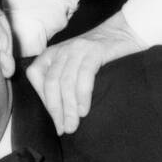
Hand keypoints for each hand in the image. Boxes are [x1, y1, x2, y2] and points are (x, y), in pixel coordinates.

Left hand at [27, 10, 145, 134]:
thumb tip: (58, 114)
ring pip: (66, 82)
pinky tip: (84, 110)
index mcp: (52, 53)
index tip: (55, 119)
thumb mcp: (74, 64)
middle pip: (51, 82)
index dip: (44, 99)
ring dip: (68, 108)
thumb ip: (63, 80)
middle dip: (56, 109)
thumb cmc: (101, 56)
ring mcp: (77, 49)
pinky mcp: (94, 51)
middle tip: (64, 129)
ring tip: (73, 125)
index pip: (35, 76)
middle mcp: (62, 49)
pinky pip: (84, 76)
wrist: (126, 32)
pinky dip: (82, 96)